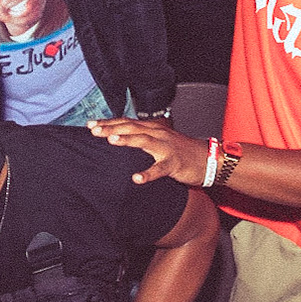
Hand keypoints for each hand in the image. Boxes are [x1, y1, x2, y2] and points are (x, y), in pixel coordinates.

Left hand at [89, 117, 207, 186]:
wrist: (209, 159)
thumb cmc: (182, 152)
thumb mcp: (161, 140)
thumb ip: (143, 138)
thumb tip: (119, 139)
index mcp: (153, 129)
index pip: (127, 122)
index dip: (109, 122)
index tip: (91, 125)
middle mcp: (158, 134)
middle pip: (132, 128)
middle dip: (112, 128)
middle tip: (94, 130)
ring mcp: (167, 148)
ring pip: (144, 141)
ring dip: (127, 140)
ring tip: (111, 141)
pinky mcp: (175, 163)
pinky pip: (160, 169)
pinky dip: (148, 173)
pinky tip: (136, 178)